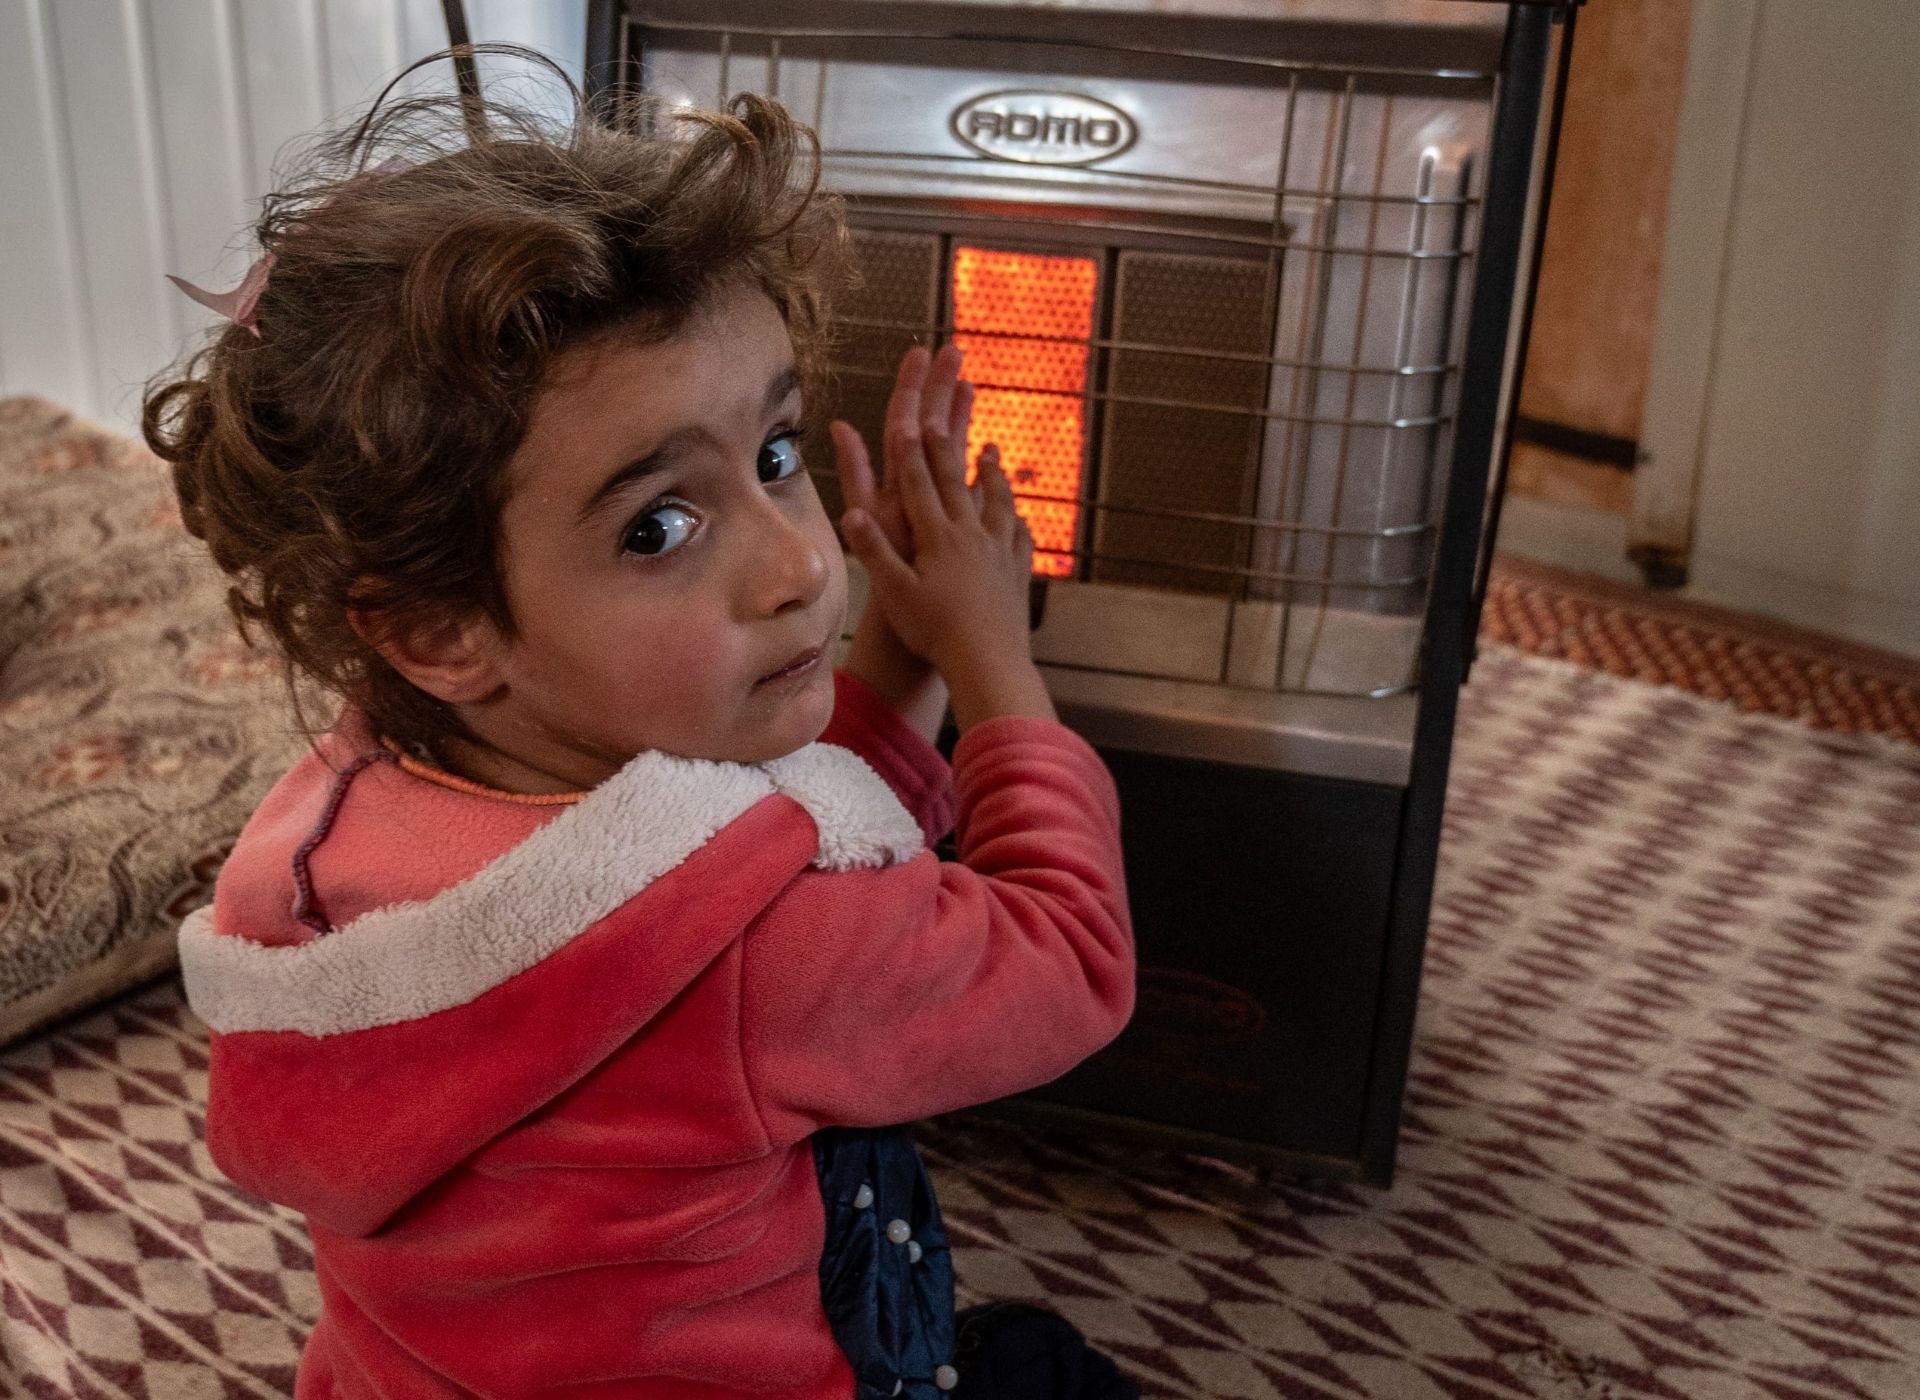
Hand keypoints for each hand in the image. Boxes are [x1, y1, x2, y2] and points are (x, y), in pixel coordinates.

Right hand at [840, 368, 1048, 725]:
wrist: (989, 663)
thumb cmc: (935, 633)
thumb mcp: (896, 594)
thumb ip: (875, 551)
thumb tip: (852, 513)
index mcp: (937, 538)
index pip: (919, 485)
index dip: (911, 450)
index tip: (909, 418)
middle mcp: (971, 536)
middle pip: (955, 482)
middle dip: (945, 445)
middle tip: (942, 413)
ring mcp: (999, 551)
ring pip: (995, 501)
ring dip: (989, 471)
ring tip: (989, 449)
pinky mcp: (1018, 572)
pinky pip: (1018, 535)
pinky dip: (1015, 517)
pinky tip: (1017, 515)